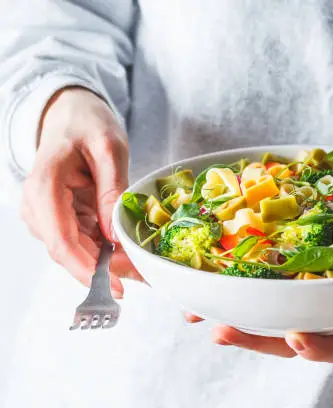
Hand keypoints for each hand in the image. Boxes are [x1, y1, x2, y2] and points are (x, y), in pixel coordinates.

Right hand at [20, 87, 142, 297]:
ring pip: (77, 252)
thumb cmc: (87, 125)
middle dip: (106, 270)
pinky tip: (131, 254)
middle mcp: (38, 207)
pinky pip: (82, 242)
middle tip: (144, 276)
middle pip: (69, 253)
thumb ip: (112, 188)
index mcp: (44, 187)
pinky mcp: (60, 219)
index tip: (117, 286)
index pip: (62, 241)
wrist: (70, 116)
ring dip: (108, 264)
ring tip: (143, 267)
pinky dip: (106, 252)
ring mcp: (47, 216)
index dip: (89, 269)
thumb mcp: (109, 148)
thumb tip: (114, 235)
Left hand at [187, 253, 332, 361]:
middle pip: (289, 333)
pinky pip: (266, 279)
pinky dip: (237, 280)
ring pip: (270, 310)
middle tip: (219, 329)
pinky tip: (207, 272)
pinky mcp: (300, 271)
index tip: (296, 338)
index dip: (318, 345)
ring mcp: (315, 293)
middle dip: (254, 335)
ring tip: (195, 307)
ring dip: (232, 310)